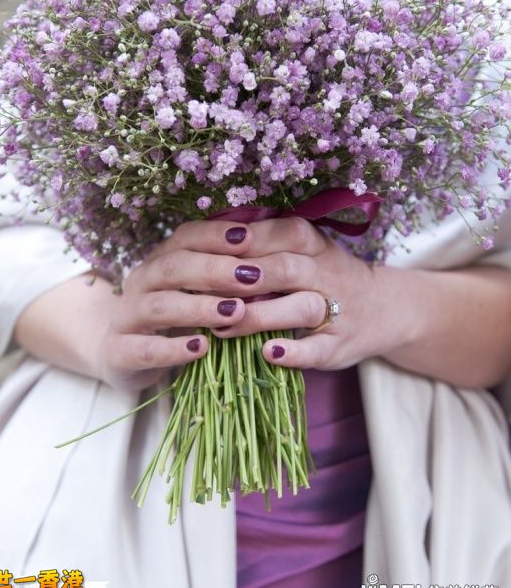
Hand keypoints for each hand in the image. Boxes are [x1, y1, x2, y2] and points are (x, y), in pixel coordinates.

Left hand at [144, 216, 390, 371]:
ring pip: (300, 308)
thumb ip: (265, 243)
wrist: (384, 308)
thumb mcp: (304, 250)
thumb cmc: (325, 276)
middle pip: (287, 268)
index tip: (210, 247)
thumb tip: (208, 236)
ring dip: (260, 316)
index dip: (247, 240)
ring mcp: (336, 310)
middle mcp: (328, 273)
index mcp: (315, 245)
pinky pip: (317, 349)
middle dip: (246, 276)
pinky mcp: (339, 345)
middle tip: (205, 287)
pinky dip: (293, 353)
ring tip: (223, 325)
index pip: (282, 233)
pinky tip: (267, 354)